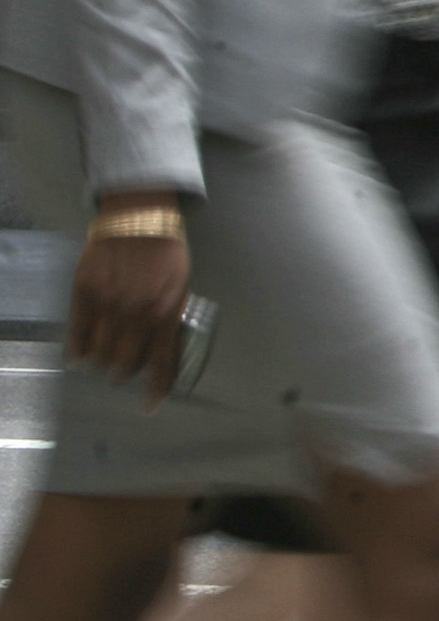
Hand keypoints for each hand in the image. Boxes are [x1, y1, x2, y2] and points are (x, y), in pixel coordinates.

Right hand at [67, 190, 191, 401]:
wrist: (140, 215)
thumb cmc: (166, 249)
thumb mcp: (181, 284)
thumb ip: (170, 315)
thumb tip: (162, 345)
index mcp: (167, 311)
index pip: (160, 364)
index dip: (155, 390)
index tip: (150, 405)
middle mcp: (137, 312)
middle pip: (124, 364)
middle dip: (123, 374)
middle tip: (122, 373)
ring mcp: (109, 303)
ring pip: (98, 353)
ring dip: (100, 364)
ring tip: (101, 363)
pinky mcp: (85, 291)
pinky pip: (77, 331)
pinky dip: (76, 349)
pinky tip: (77, 358)